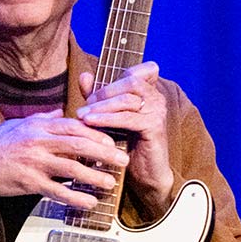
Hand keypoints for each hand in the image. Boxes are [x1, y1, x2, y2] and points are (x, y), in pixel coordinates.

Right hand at [0, 109, 129, 209]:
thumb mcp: (19, 124)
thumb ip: (43, 118)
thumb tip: (61, 113)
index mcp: (38, 126)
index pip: (74, 126)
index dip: (96, 133)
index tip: (113, 140)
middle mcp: (38, 142)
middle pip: (78, 145)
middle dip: (104, 152)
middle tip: (122, 160)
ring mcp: (34, 163)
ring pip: (71, 168)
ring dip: (94, 176)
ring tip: (111, 183)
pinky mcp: (29, 183)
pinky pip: (57, 191)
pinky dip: (75, 198)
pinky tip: (89, 202)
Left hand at [77, 61, 173, 215]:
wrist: (145, 173)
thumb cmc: (126, 142)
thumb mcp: (110, 115)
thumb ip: (97, 95)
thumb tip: (84, 75)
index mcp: (150, 91)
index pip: (144, 69)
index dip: (122, 72)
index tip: (98, 89)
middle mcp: (157, 98)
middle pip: (130, 81)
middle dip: (103, 92)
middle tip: (84, 105)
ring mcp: (158, 112)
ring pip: (127, 99)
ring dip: (101, 106)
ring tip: (82, 115)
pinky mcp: (154, 128)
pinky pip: (128, 118)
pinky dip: (107, 119)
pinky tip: (91, 123)